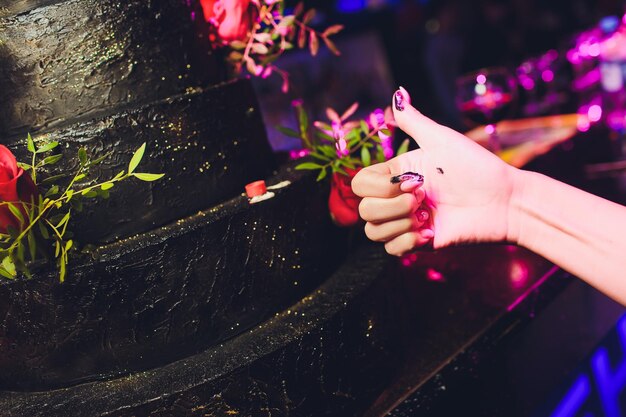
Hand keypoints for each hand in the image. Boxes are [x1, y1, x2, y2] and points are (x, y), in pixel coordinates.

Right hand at [352, 87, 520, 254]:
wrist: (503, 200)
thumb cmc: (476, 166)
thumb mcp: (441, 139)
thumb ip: (414, 120)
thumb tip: (397, 92)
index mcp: (396, 175)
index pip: (359, 184)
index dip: (379, 186)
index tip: (413, 180)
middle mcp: (396, 199)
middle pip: (363, 210)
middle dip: (392, 205)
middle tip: (424, 197)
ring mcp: (406, 222)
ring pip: (373, 232)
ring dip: (400, 222)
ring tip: (429, 215)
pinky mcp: (418, 243)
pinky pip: (391, 250)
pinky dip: (407, 241)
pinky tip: (431, 231)